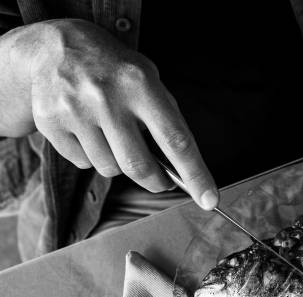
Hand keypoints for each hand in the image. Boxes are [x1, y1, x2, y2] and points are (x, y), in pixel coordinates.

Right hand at [2, 19, 217, 208]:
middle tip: (163, 181)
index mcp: (140, 84)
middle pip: (139, 166)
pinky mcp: (49, 123)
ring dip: (120, 164)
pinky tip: (91, 132)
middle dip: (156, 182)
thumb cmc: (114, 69)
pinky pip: (83, 163)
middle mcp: (106, 98)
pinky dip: (93, 156)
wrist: (54, 46)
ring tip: (117, 138)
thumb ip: (165, 117)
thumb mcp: (147, 78)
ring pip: (109, 168)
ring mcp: (74, 111)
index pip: (176, 139)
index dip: (195, 174)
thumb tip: (181, 167)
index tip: (209, 199)